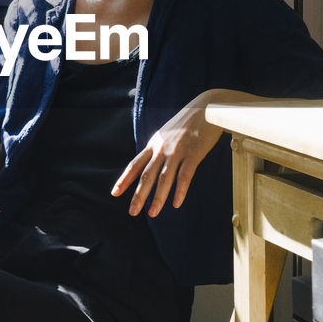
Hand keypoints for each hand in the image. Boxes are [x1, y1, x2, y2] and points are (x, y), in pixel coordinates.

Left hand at [112, 91, 223, 217]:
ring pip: (164, 178)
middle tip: (132, 212)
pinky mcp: (193, 154)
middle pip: (146, 175)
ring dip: (158, 197)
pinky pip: (185, 176)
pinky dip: (180, 191)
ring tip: (152, 213)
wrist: (207, 108)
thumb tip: (151, 163)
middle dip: (138, 195)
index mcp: (154, 144)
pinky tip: (176, 203)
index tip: (115, 193)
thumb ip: (159, 148)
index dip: (125, 180)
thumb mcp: (167, 133)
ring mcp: (177, 151)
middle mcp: (162, 149)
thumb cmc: (188, 122)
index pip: (135, 164)